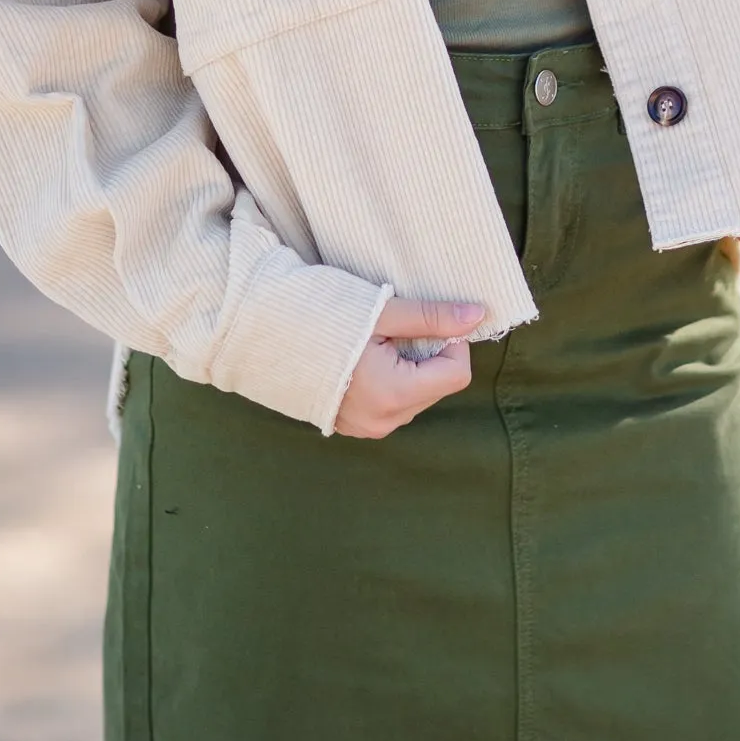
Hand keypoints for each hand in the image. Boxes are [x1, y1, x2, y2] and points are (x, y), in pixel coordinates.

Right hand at [334, 297, 485, 439]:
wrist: (261, 334)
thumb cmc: (322, 317)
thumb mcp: (382, 312)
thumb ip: (431, 317)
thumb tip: (478, 315)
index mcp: (394, 395)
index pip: (457, 373)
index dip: (450, 341)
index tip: (425, 320)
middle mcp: (383, 422)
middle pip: (438, 386)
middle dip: (429, 354)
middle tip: (395, 329)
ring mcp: (366, 428)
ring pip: (416, 396)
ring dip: (410, 367)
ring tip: (374, 344)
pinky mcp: (352, 426)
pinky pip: (392, 405)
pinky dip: (391, 380)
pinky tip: (363, 360)